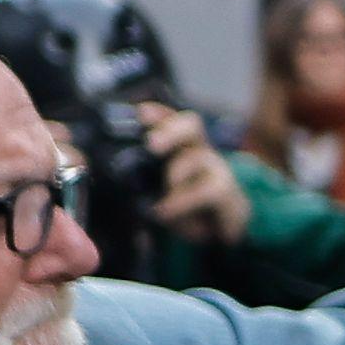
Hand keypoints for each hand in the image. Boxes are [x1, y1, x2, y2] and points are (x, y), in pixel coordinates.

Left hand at [142, 106, 253, 244]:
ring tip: (159, 195)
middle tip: (152, 144)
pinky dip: (184, 201)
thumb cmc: (186, 206)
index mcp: (180, 146)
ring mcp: (215, 168)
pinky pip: (208, 190)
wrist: (222, 231)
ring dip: (176, 173)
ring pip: (198, 157)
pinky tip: (166, 211)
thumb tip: (118, 182)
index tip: (141, 113)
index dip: (158, 114)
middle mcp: (199, 151)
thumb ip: (142, 185)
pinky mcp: (226, 191)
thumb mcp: (161, 193)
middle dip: (171, 131)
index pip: (172, 120)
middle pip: (191, 125)